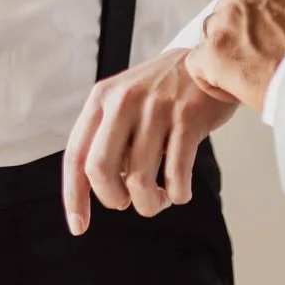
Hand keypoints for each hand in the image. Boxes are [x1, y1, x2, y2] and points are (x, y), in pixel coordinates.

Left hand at [63, 48, 239, 234]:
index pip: (76, 156)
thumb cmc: (165, 89)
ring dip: (149, 203)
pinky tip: (180, 190)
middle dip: (112, 199)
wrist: (210, 59)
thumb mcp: (124, 99)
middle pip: (100, 170)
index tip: (78, 226)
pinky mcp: (188, 119)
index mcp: (101, 99)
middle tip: (127, 202)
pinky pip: (176, 174)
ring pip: (138, 180)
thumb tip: (102, 187)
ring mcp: (156, 109)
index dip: (74, 197)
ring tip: (161, 197)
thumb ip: (108, 137)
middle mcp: (123, 102)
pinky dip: (178, 194)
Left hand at [187, 0, 284, 109]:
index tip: (269, 35)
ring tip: (247, 77)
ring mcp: (229, 20)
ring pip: (213, 34)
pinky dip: (211, 79)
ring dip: (225, 53)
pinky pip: (197, 63)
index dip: (259, 17)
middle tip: (258, 59)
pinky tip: (232, 90)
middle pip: (231, 11)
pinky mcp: (215, 51)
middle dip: (239, 34)